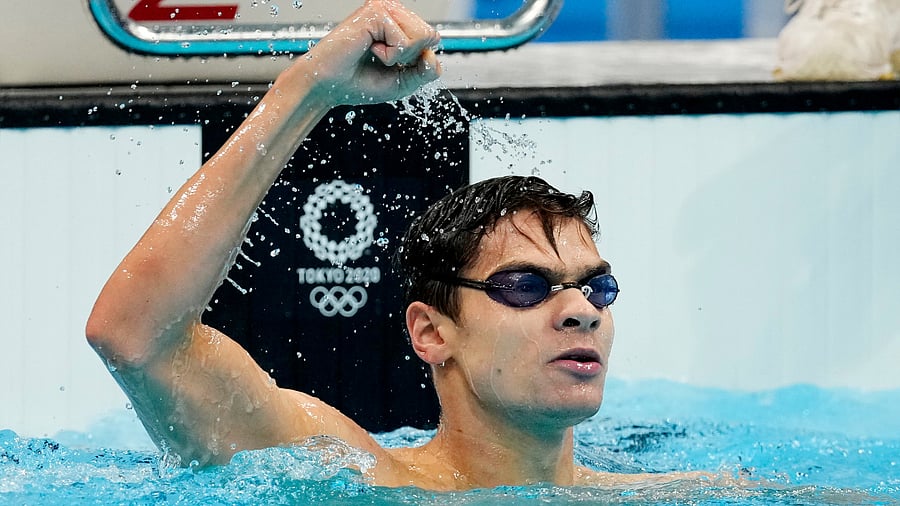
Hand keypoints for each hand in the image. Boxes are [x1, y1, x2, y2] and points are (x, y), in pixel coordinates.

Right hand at [300, 0, 441, 105]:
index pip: (432, 39)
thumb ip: (425, 71)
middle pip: (431, 36)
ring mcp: (384, 8)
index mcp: (398, 22)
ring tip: (375, 53)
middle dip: (410, 58)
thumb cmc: (358, 82)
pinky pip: (405, 42)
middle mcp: (392, 11)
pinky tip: (369, 50)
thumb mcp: (403, 81)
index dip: (416, 61)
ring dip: (400, 56)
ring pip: (422, 36)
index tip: (389, 63)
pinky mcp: (376, 12)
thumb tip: (433, 56)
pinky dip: (390, 56)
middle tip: (381, 58)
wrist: (328, 86)